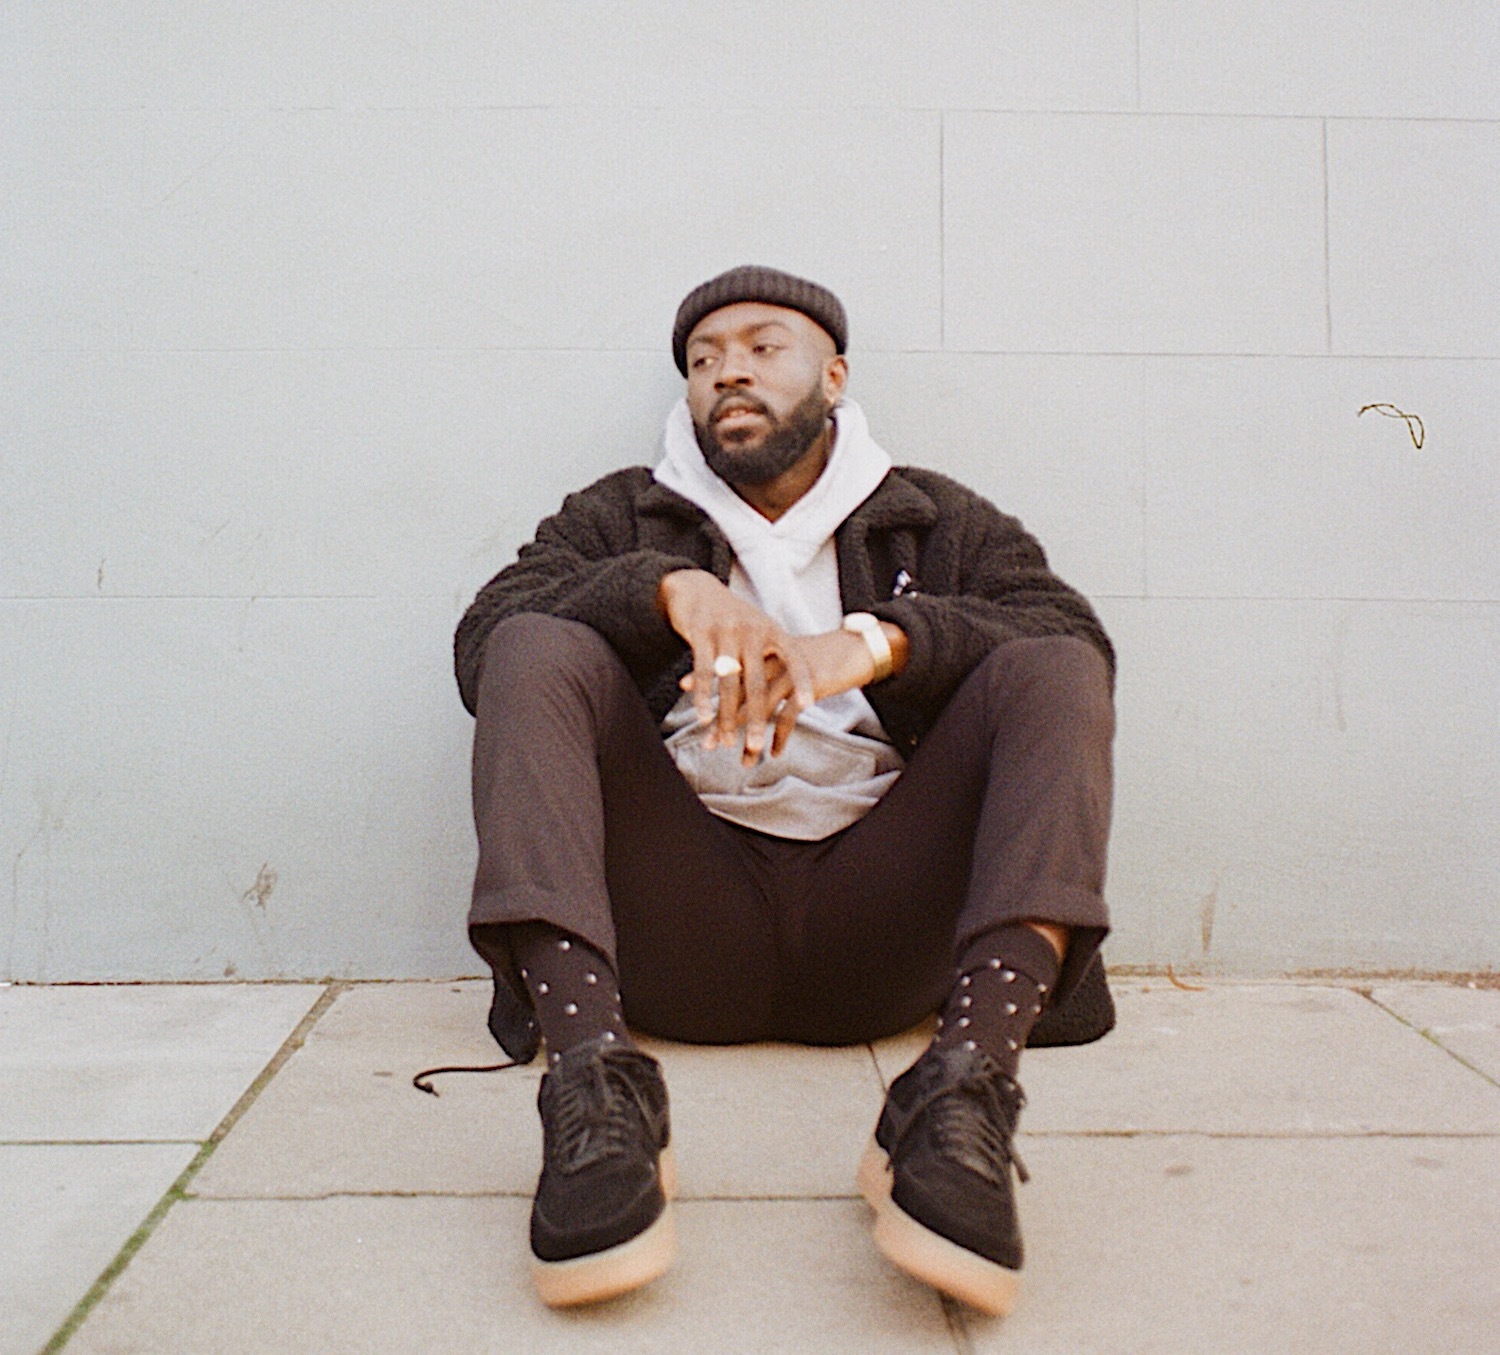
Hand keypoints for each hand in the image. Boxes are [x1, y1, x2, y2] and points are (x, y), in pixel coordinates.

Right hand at [659, 570, 813, 763]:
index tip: (808, 704)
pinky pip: (704, 672)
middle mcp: (752, 630)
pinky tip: (703, 718)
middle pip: (757, 681)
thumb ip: (773, 656)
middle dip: (757, 717)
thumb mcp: (758, 629)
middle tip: (757, 746)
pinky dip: (703, 698)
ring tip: (727, 741)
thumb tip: (794, 689)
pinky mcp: (701, 633)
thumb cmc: (733, 618)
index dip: (802, 680)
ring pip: (729, 682)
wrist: (697, 590)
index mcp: (771, 630)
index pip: (793, 657)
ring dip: (726, 715)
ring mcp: (726, 631)